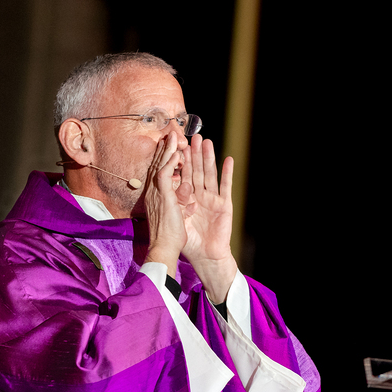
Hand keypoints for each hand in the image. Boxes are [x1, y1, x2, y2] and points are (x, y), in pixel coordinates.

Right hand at [142, 132, 186, 276]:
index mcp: (158, 197)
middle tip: (168, 135)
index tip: (170, 147)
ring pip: (161, 166)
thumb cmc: (170, 237)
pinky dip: (170, 162)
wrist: (165, 248)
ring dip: (167, 150)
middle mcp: (154, 192)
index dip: (165, 159)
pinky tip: (176, 152)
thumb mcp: (176, 217)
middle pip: (159, 165)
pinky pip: (165, 174)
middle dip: (164, 150)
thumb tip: (190, 200)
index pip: (161, 173)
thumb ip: (181, 205)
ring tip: (172, 136)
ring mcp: (157, 193)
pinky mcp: (163, 196)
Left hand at [180, 135, 237, 302]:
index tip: (176, 143)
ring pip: (209, 173)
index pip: (182, 174)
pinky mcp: (223, 205)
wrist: (202, 255)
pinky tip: (228, 159)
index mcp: (185, 197)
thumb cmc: (184, 239)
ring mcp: (212, 199)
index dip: (179, 158)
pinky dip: (227, 173)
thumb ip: (169, 194)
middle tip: (193, 136)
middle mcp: (198, 195)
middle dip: (194, 153)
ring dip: (209, 157)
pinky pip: (225, 186)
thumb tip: (163, 175)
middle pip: (196, 170)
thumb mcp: (173, 213)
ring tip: (207, 142)